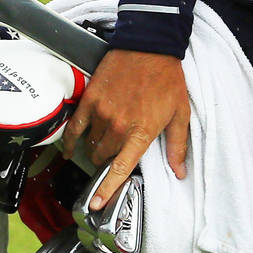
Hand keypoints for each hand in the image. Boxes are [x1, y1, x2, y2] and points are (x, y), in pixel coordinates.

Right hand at [62, 49, 188, 208]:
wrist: (150, 46)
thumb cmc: (168, 80)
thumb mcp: (180, 113)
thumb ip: (177, 146)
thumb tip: (180, 173)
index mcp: (142, 133)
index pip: (121, 168)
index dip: (107, 189)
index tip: (95, 205)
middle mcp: (118, 127)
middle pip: (104, 158)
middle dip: (109, 161)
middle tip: (117, 154)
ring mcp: (102, 113)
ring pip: (92, 144)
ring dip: (97, 148)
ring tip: (106, 141)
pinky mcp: (90, 100)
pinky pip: (75, 127)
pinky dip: (73, 140)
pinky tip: (72, 148)